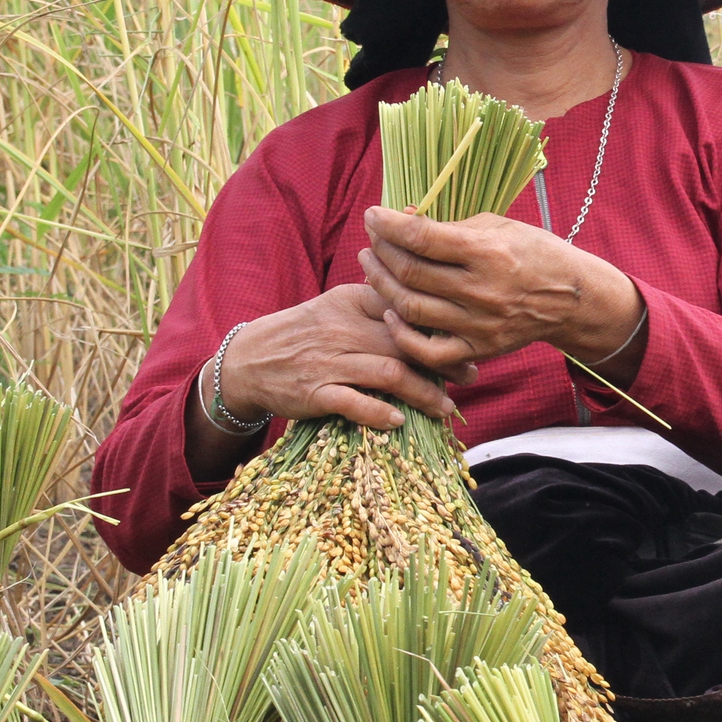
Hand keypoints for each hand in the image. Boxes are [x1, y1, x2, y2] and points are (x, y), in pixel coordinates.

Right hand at [216, 284, 466, 431]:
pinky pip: (355, 404)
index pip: (405, 308)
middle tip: (471, 375)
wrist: (250, 360)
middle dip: (444, 361)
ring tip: (447, 406)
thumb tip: (432, 309)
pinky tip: (401, 420)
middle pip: (406, 342)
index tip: (467, 338)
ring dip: (425, 392)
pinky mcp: (316, 393)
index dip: (441, 325)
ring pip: (390, 374)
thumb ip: (379, 304)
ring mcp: (329, 362)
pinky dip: (381, 414)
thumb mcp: (337, 306)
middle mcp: (343, 329)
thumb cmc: (305, 333)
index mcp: (352, 301)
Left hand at [359, 206, 643, 375]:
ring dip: (381, 285)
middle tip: (371, 240)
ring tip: (371, 266)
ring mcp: (478, 325)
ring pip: (411, 309)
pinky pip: (428, 351)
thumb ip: (450, 225)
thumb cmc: (534, 253)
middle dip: (380, 251)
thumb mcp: (499, 226)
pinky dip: (402, 335)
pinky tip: (391, 312)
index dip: (388, 225)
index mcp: (488, 252)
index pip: (423, 237)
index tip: (372, 215)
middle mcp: (481, 290)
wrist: (571, 299)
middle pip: (410, 272)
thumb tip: (402, 219)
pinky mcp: (479, 350)